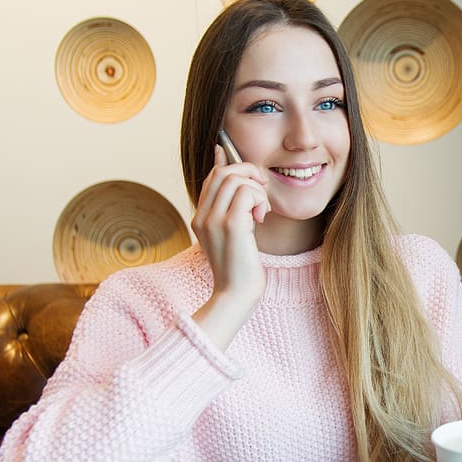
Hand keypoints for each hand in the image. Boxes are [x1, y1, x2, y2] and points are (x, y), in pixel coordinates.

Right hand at [191, 145, 270, 348]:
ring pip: (235, 178)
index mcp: (199, 218)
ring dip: (257, 189)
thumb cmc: (239, 268)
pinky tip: (262, 217)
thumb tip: (240, 182)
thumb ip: (233, 209)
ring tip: (262, 211)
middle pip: (222, 172)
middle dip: (249, 172)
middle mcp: (202, 216)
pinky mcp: (231, 225)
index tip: (250, 172)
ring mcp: (213, 220)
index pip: (212, 177)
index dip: (231, 165)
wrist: (235, 295)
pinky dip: (260, 199)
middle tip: (262, 191)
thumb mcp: (232, 234)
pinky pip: (247, 192)